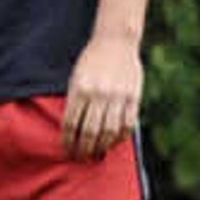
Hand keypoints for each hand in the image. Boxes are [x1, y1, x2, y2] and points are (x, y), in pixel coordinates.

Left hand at [63, 35, 144, 156]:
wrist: (115, 41)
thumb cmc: (90, 61)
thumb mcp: (75, 78)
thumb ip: (75, 101)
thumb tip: (71, 128)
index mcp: (79, 90)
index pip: (71, 124)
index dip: (68, 141)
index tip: (66, 150)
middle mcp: (98, 94)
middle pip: (89, 131)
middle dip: (83, 148)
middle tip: (79, 157)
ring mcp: (117, 96)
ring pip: (109, 130)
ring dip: (101, 146)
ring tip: (95, 154)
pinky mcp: (133, 96)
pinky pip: (128, 123)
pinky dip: (120, 136)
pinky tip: (114, 142)